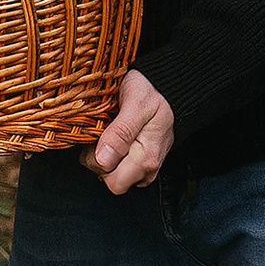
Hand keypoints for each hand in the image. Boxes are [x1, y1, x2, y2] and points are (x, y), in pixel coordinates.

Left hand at [91, 68, 173, 193]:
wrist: (165, 83)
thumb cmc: (151, 90)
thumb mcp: (135, 104)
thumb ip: (120, 133)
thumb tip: (103, 160)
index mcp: (147, 158)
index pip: (114, 182)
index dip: (99, 163)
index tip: (98, 139)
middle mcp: (149, 167)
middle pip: (112, 182)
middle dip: (100, 161)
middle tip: (101, 134)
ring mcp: (146, 166)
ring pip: (114, 176)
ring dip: (105, 158)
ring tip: (108, 132)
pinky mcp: (142, 161)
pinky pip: (120, 168)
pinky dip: (112, 155)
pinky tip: (113, 137)